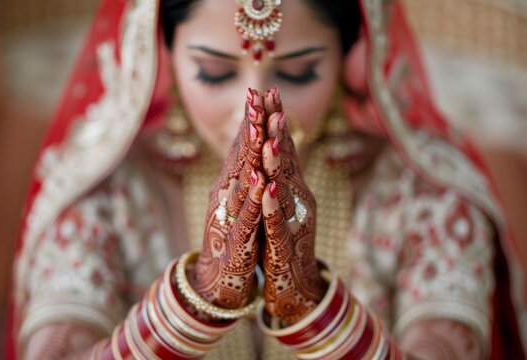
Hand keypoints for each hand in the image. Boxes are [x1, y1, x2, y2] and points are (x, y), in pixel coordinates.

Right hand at [187, 88, 266, 308]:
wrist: (219, 280)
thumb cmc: (234, 236)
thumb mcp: (240, 200)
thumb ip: (243, 173)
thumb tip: (249, 144)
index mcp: (232, 185)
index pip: (242, 147)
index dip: (251, 119)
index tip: (261, 90)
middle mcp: (227, 196)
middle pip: (239, 156)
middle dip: (249, 124)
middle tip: (256, 93)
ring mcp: (230, 217)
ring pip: (242, 181)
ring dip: (250, 154)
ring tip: (258, 126)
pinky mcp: (237, 241)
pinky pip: (248, 217)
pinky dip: (254, 198)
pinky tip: (261, 182)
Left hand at [260, 86, 326, 323]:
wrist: (295, 281)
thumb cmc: (283, 236)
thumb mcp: (281, 199)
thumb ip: (280, 173)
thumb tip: (274, 141)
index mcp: (291, 186)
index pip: (283, 146)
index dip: (276, 119)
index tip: (268, 90)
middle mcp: (297, 197)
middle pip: (287, 158)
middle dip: (278, 127)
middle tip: (272, 97)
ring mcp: (293, 219)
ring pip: (284, 186)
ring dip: (278, 161)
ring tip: (271, 136)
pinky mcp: (284, 243)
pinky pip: (278, 221)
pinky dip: (274, 204)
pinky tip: (269, 188)